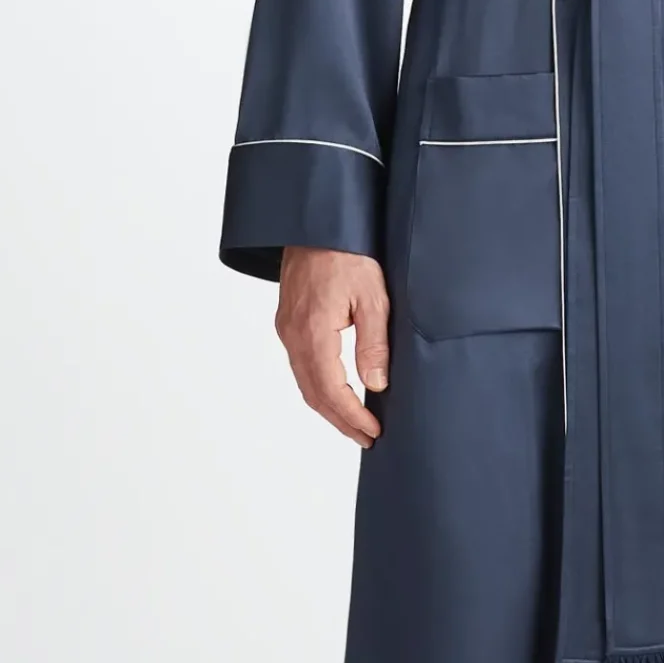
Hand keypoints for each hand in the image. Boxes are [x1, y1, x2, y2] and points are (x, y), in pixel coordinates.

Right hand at [276, 246, 389, 445]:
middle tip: (366, 438)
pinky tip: (337, 393)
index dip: (351, 416)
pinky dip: (319, 387)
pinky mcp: (289, 323)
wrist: (317, 224)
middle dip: (340, 420)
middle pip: (313, 393)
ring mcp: (287, 329)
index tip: (372, 431)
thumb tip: (376, 384)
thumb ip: (374, 343)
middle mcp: (293, 335)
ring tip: (354, 424)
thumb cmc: (348, 253)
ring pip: (305, 382)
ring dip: (329, 407)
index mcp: (313, 330)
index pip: (331, 389)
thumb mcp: (373, 296)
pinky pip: (301, 366)